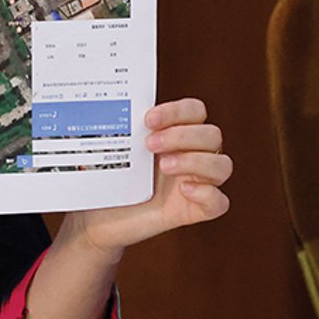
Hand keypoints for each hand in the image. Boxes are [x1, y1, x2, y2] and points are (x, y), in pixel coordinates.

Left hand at [62, 97, 232, 258]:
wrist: (97, 217)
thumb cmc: (107, 178)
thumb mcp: (112, 148)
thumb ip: (121, 127)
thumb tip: (104, 101)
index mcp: (174, 133)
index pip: (194, 111)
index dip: (177, 111)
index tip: (148, 119)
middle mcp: (190, 155)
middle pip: (212, 134)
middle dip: (182, 135)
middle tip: (150, 144)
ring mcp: (195, 183)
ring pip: (222, 165)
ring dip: (195, 160)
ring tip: (164, 166)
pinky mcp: (194, 210)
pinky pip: (219, 203)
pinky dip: (207, 194)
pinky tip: (184, 190)